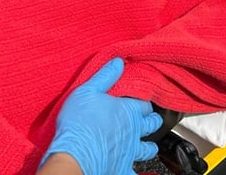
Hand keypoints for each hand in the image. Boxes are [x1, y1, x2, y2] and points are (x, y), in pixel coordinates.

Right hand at [41, 58, 160, 174]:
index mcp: (128, 110)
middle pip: (151, 124)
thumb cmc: (78, 122)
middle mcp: (134, 131)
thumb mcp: (87, 90)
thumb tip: (119, 61)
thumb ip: (105, 76)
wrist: (73, 156)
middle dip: (152, 121)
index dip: (143, 102)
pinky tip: (136, 172)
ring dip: (149, 146)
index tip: (141, 101)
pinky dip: (137, 172)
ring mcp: (130, 152)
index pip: (144, 104)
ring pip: (148, 149)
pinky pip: (135, 173)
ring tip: (149, 145)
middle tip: (150, 120)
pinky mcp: (122, 170)